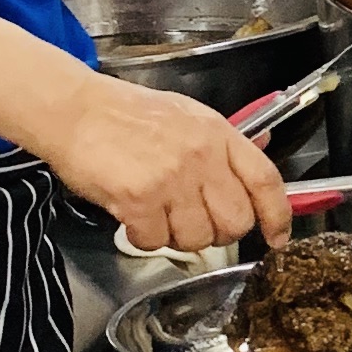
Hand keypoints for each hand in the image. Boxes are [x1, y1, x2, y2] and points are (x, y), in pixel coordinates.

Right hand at [41, 73, 294, 253]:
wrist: (75, 109)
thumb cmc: (126, 113)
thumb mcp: (187, 115)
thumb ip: (221, 144)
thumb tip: (256, 161)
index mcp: (218, 134)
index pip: (266, 181)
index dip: (277, 216)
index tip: (276, 237)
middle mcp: (201, 156)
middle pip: (235, 221)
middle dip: (219, 233)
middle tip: (195, 224)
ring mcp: (171, 178)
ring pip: (197, 238)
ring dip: (177, 238)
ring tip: (158, 216)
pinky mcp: (139, 198)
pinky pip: (155, 242)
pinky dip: (144, 238)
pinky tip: (134, 218)